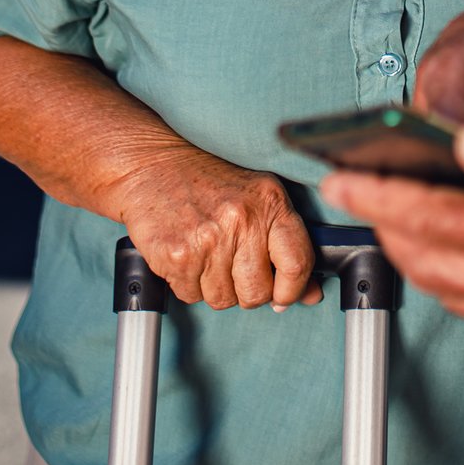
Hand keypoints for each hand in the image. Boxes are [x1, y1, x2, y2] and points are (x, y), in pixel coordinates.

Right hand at [110, 149, 320, 310]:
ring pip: (223, 299)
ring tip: (206, 254)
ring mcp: (207, 239)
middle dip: (246, 291)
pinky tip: (186, 255)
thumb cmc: (208, 183)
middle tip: (232, 267)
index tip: (283, 296)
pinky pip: (191, 295)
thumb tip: (310, 294)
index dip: (292, 290)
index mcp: (270, 202)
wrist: (152, 165)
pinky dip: (188, 284)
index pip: (297, 263)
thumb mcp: (257, 199)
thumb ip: (287, 245)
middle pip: (257, 293)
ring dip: (214, 286)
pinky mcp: (176, 255)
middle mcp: (241, 220)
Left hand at [324, 115, 463, 352]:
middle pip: (431, 262)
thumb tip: (462, 141)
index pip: (431, 217)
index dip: (377, 193)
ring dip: (422, 253)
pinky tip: (463, 244)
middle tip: (359, 191)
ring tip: (400, 213)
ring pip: (457, 292)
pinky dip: (462, 276)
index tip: (338, 176)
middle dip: (388, 224)